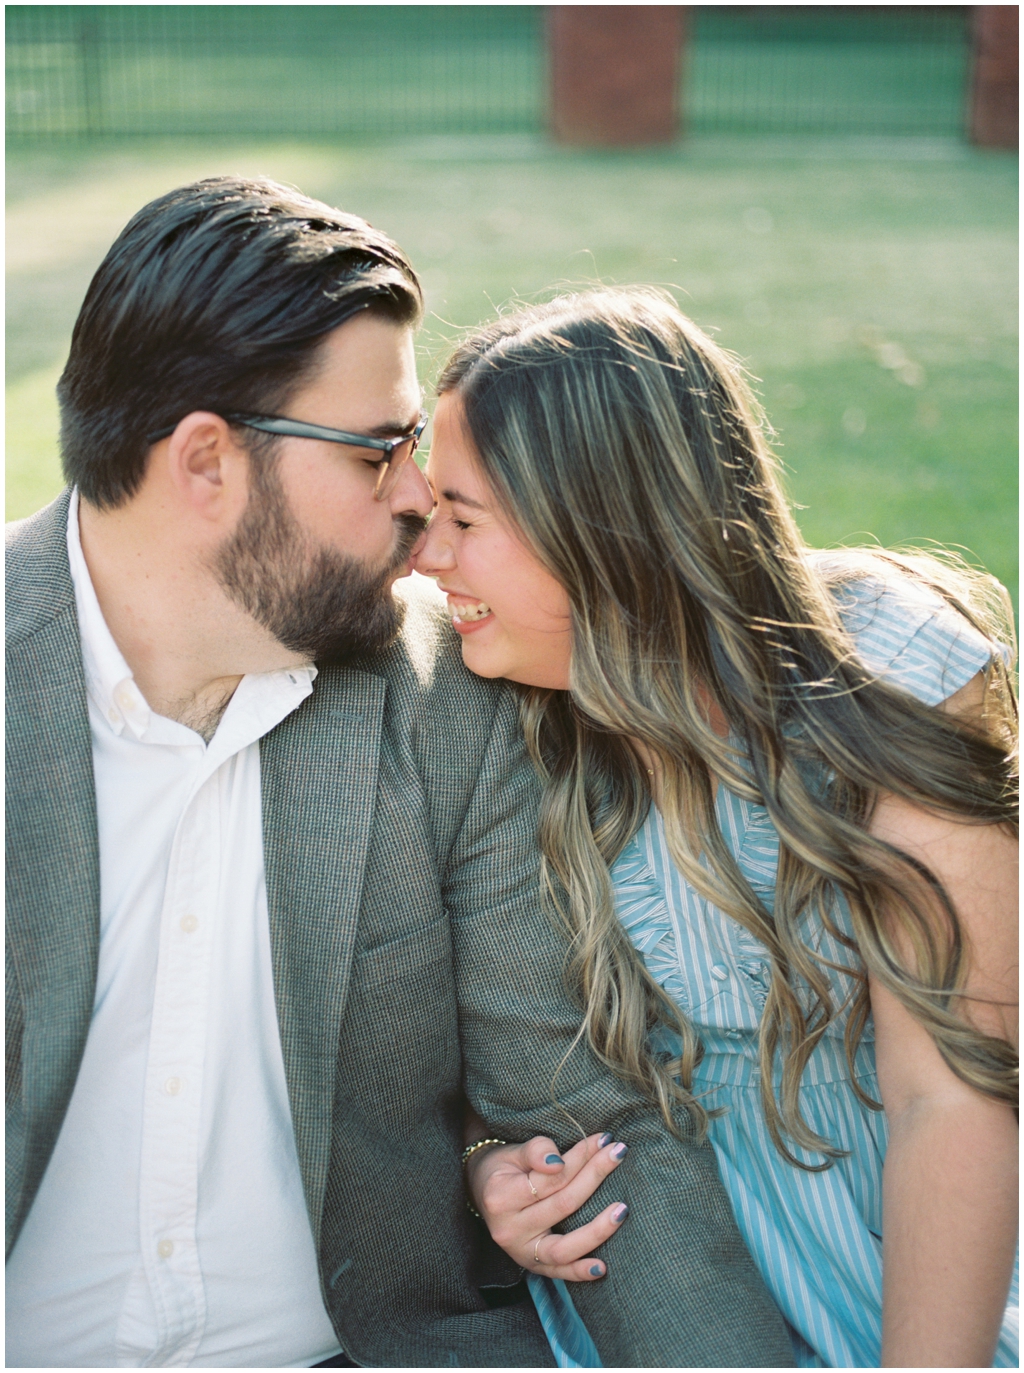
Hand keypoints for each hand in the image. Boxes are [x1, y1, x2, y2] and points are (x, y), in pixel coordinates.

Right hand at [466, 1132, 628, 1280]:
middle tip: (618, 1153)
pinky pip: (559, 1272)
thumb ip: (535, 1151)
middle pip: (563, 1205)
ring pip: (564, 1247)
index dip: (580, 1157)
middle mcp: (509, 1230)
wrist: (480, 1193)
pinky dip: (580, 1272)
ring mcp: (520, 1252)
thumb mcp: (513, 1152)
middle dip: (595, 1176)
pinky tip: (602, 1267)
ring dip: (597, 1230)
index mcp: (501, 1196)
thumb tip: (559, 1163)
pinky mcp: (532, 1266)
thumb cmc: (502, 1168)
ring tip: (622, 1210)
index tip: (602, 1140)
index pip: (550, 1178)